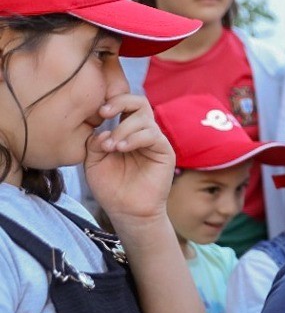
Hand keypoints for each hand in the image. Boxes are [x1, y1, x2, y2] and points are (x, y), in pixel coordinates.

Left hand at [83, 92, 174, 222]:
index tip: (96, 112)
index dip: (111, 101)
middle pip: (138, 102)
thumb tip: (103, 130)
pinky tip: (121, 149)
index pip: (123, 104)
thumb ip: (94, 143)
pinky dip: (135, 138)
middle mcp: (141, 133)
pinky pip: (152, 135)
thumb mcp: (93, 162)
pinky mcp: (164, 151)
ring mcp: (154, 141)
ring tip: (111, 147)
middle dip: (120, 102)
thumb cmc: (110, 188)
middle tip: (103, 113)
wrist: (126, 211)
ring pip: (144, 118)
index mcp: (124, 131)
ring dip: (123, 128)